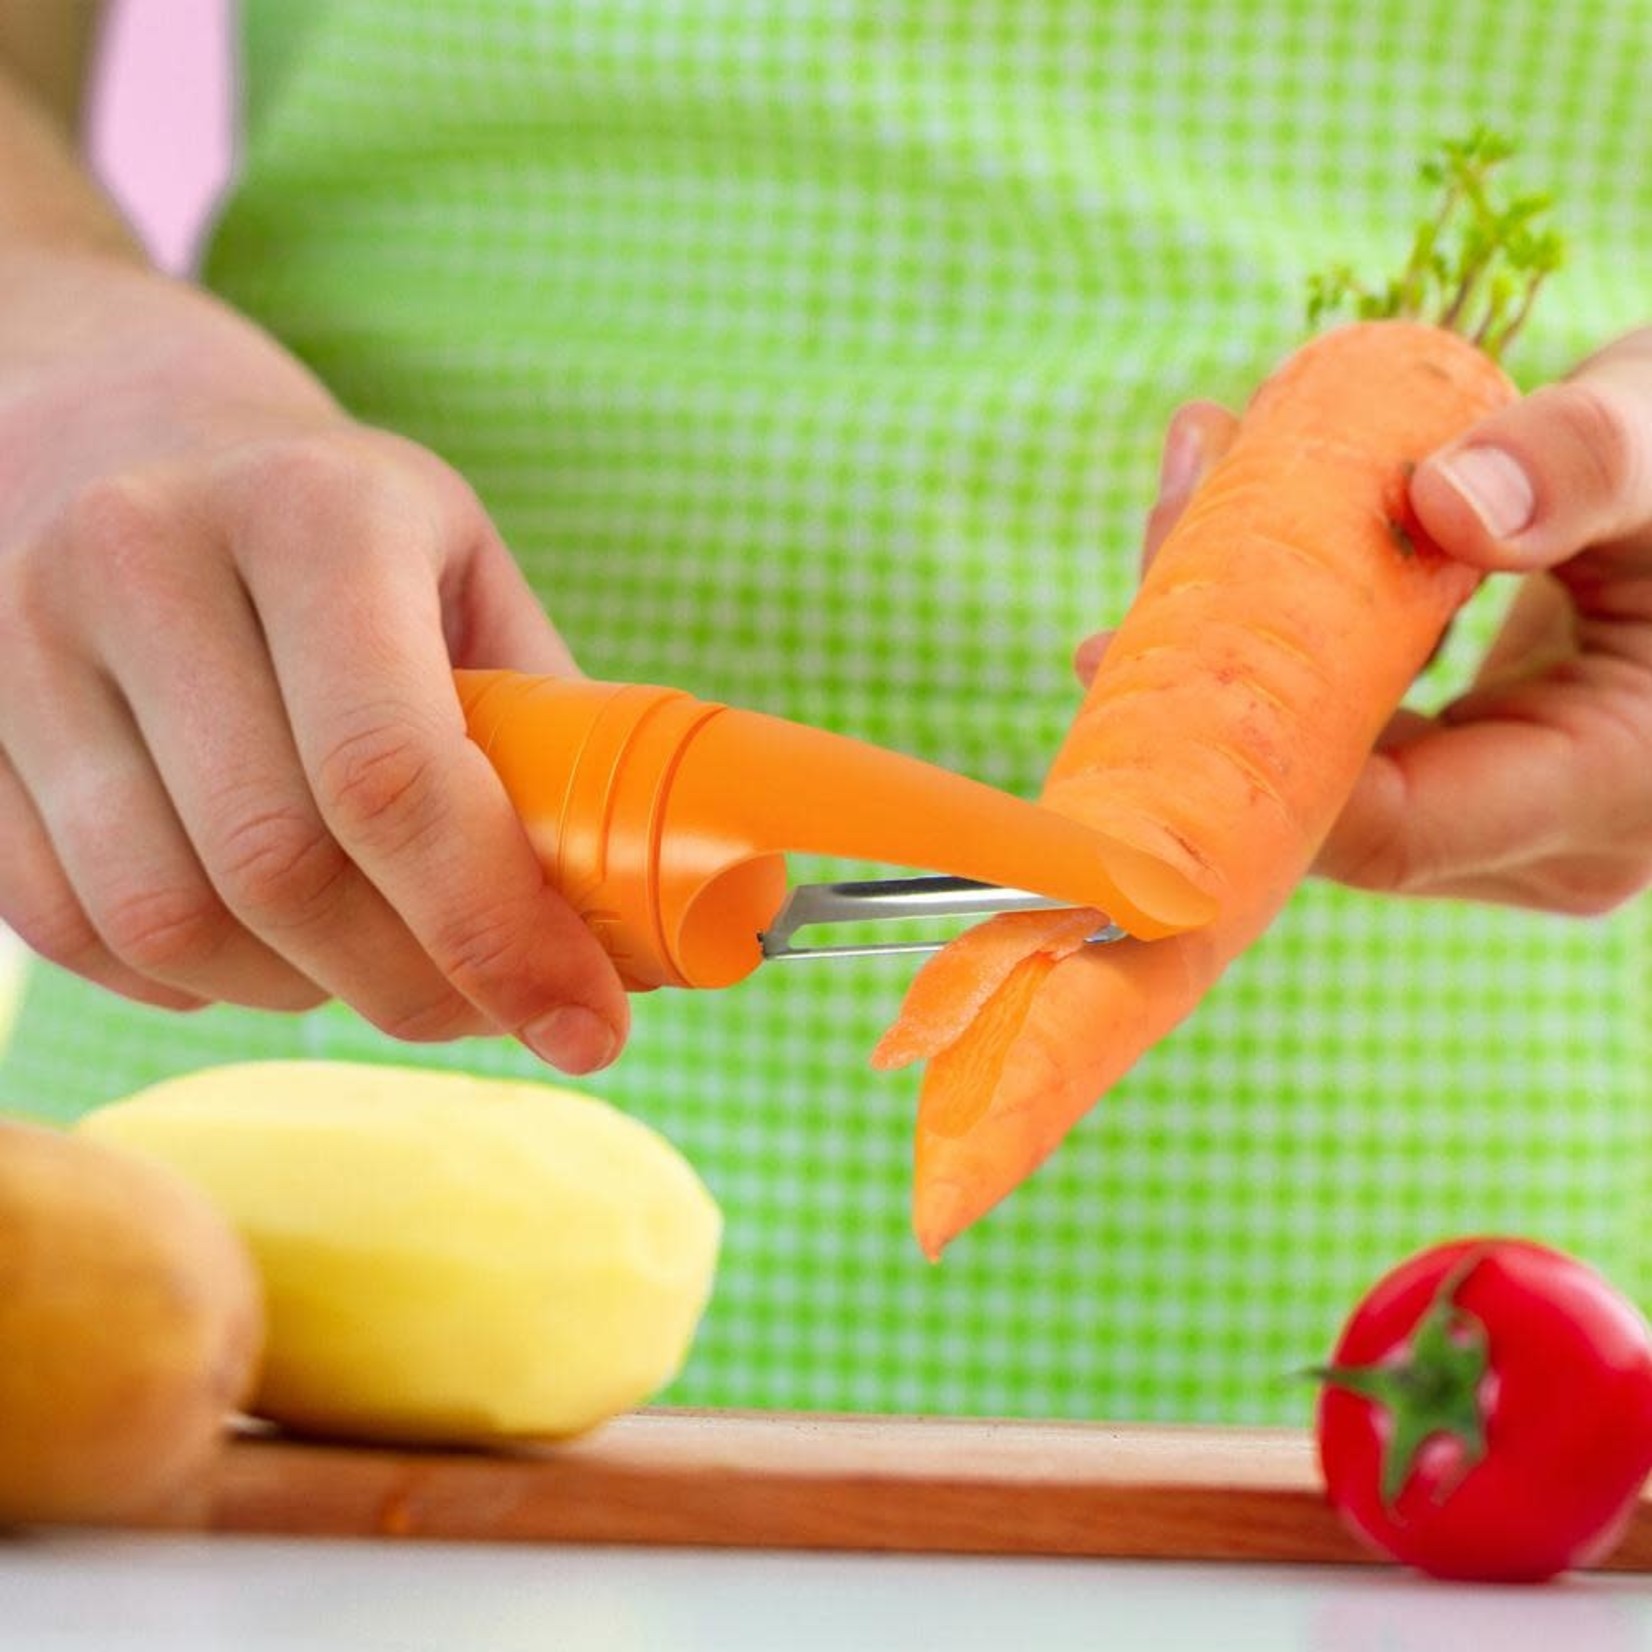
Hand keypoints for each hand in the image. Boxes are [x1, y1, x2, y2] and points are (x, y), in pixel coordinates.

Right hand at [0, 249, 628, 1071]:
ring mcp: (22, 643)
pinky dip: (196, 980)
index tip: (586, 1025)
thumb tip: (642, 926)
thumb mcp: (470, 577)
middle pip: (280, 868)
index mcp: (312, 513)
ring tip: (382, 963)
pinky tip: (269, 943)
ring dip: (305, 991)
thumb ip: (549, 734)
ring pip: (168, 922)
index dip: (498, 932)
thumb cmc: (340, 527)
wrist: (127, 431)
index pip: (394, 775)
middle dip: (415, 985)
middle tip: (496, 1011)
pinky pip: (76, 930)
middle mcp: (143, 560)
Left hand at [1077, 327, 1651, 919]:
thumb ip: (1582, 465)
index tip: (1126, 662)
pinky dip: (1292, 660)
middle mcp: (1552, 848)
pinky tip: (1230, 556)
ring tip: (1184, 508)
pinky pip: (1348, 748)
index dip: (1243, 759)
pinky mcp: (1471, 795)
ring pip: (1323, 776)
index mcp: (1610, 789)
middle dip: (1220, 685)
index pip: (1380, 825)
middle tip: (1141, 564)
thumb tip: (1440, 503)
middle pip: (1327, 802)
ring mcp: (1507, 835)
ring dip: (1244, 657)